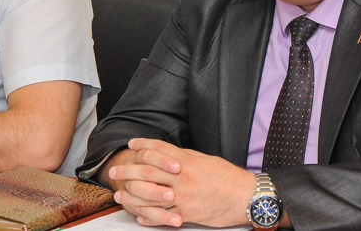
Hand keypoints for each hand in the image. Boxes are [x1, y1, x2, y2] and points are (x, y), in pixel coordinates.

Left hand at [109, 138, 255, 227]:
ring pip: (150, 196)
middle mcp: (182, 178)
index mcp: (188, 162)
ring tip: (119, 195)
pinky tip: (138, 216)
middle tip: (115, 171)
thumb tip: (172, 155)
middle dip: (128, 170)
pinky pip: (162, 216)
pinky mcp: (186, 214)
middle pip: (148, 171)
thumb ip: (188, 157)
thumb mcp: (207, 161)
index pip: (160, 150)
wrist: (245, 197)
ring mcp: (183, 197)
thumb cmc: (229, 178)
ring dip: (131, 195)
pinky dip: (148, 216)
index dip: (144, 145)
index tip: (131, 144)